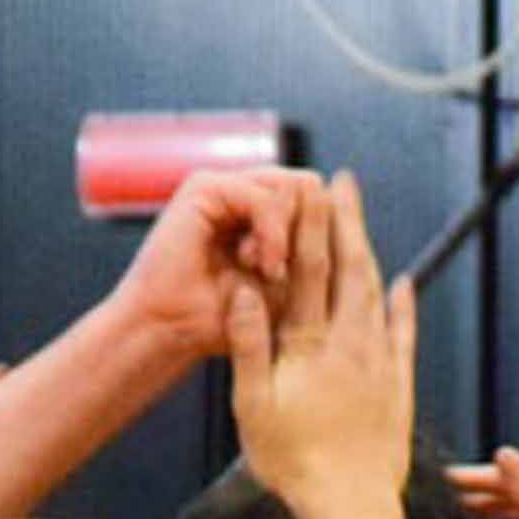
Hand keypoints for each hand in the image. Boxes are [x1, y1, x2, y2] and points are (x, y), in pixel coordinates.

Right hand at [110, 166, 324, 362]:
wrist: (169, 331)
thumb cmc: (224, 324)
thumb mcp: (285, 291)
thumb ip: (313, 257)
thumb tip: (349, 229)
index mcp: (262, 215)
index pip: (319, 200)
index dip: (331, 230)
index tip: (314, 276)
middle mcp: (244, 195)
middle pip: (312, 188)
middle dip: (310, 232)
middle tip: (285, 273)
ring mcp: (225, 188)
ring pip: (294, 186)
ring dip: (289, 234)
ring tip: (269, 271)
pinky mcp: (204, 188)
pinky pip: (264, 195)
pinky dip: (271, 230)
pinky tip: (261, 262)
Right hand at [224, 172, 416, 516]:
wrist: (349, 508)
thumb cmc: (293, 463)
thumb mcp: (254, 406)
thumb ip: (249, 345)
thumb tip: (244, 290)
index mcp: (311, 345)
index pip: (310, 270)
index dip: (312, 225)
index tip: (313, 188)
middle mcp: (351, 346)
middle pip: (350, 269)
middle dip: (346, 223)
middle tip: (343, 185)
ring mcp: (379, 366)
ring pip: (377, 295)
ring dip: (369, 254)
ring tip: (360, 225)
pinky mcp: (398, 390)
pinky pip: (403, 336)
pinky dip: (402, 307)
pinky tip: (403, 286)